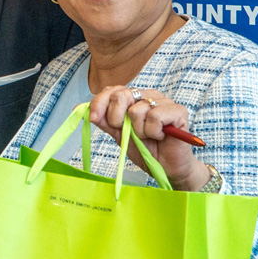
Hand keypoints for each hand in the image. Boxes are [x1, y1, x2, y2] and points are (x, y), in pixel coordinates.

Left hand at [89, 86, 209, 190]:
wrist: (166, 168)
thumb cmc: (145, 150)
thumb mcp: (119, 135)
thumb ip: (104, 121)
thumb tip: (79, 108)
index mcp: (135, 98)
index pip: (112, 90)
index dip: (100, 102)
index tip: (95, 118)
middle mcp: (149, 95)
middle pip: (122, 95)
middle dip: (117, 118)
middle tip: (128, 132)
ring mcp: (164, 101)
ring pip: (137, 110)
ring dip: (139, 131)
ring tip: (148, 137)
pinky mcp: (178, 111)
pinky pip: (155, 117)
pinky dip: (153, 132)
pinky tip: (160, 136)